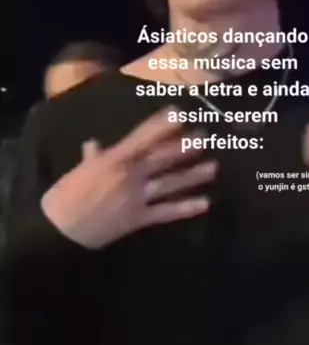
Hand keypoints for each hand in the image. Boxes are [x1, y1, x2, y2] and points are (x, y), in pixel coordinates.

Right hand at [41, 107, 215, 248]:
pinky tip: (204, 203)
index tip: (178, 113)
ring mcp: (136, 198)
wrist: (60, 231)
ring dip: (192, 175)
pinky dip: (185, 208)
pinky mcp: (138, 219)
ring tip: (213, 167)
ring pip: (170, 183)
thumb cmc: (65, 196)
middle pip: (162, 158)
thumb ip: (91, 157)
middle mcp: (129, 176)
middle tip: (204, 137)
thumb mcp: (78, 171)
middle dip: (184, 147)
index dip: (161, 125)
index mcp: (113, 159)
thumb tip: (94, 144)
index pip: (142, 137)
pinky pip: (166, 212)